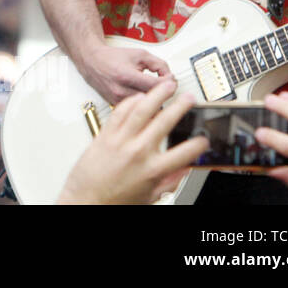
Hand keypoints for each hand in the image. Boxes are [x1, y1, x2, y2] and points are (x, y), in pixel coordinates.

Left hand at [56, 80, 205, 203]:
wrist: (84, 200)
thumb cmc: (113, 201)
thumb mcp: (149, 196)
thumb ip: (168, 181)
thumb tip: (184, 171)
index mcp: (153, 170)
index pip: (184, 153)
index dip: (198, 144)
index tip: (203, 138)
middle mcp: (137, 152)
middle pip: (164, 122)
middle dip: (179, 107)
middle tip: (188, 98)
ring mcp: (120, 141)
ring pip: (140, 111)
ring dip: (156, 96)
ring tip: (166, 86)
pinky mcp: (104, 135)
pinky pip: (119, 113)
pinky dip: (130, 102)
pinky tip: (139, 97)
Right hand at [76, 43, 172, 105]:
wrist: (92, 61)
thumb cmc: (113, 58)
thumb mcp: (140, 54)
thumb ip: (159, 64)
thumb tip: (171, 78)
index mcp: (126, 76)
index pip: (156, 86)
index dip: (169, 83)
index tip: (172, 79)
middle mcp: (121, 91)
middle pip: (153, 99)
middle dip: (164, 92)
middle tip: (167, 85)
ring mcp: (118, 100)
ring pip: (146, 108)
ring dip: (155, 101)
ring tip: (156, 91)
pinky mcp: (116, 105)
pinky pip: (136, 110)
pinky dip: (144, 105)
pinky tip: (146, 97)